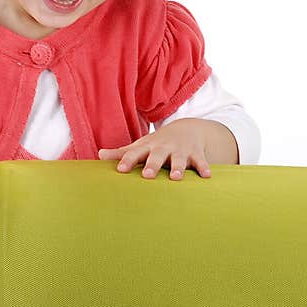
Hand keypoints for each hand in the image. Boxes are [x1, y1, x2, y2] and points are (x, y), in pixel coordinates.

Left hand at [98, 118, 212, 180]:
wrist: (186, 129)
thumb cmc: (157, 144)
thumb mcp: (141, 146)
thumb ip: (122, 153)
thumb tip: (99, 155)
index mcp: (148, 147)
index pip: (135, 153)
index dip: (127, 161)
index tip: (120, 170)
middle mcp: (163, 147)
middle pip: (157, 156)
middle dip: (152, 165)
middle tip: (147, 176)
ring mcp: (180, 149)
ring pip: (179, 159)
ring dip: (177, 167)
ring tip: (176, 178)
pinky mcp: (196, 153)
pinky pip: (201, 161)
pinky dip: (204, 167)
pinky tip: (207, 176)